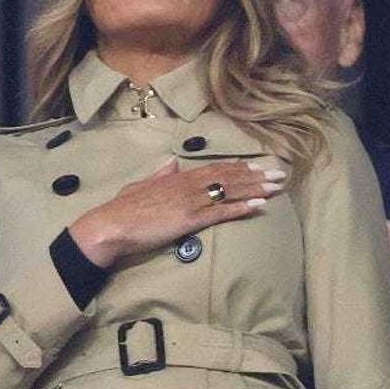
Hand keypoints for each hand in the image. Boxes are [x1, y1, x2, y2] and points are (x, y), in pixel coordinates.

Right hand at [69, 158, 286, 267]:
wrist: (110, 226)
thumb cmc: (122, 210)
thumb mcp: (141, 185)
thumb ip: (160, 175)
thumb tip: (172, 162)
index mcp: (178, 178)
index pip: (215, 169)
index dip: (238, 168)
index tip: (257, 166)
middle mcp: (188, 185)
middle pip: (229, 177)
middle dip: (256, 176)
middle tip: (280, 174)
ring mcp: (191, 201)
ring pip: (230, 192)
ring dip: (256, 189)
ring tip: (277, 187)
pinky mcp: (190, 219)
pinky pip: (221, 212)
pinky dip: (241, 208)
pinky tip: (259, 205)